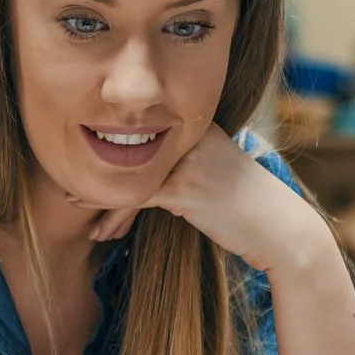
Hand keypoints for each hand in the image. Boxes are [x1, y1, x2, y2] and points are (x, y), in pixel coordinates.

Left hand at [80, 128, 333, 277]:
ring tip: (82, 218)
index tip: (87, 175)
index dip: (112, 159)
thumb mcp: (214, 172)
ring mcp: (188, 160)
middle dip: (98, 179)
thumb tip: (146, 174)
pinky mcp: (186, 188)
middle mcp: (191, 136)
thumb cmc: (247, 206)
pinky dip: (115, 214)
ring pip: (128, 177)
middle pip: (129, 153)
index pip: (141, 135)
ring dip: (101, 202)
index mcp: (196, 125)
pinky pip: (137, 199)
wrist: (281, 229)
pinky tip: (100, 228)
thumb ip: (182, 163)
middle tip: (72, 199)